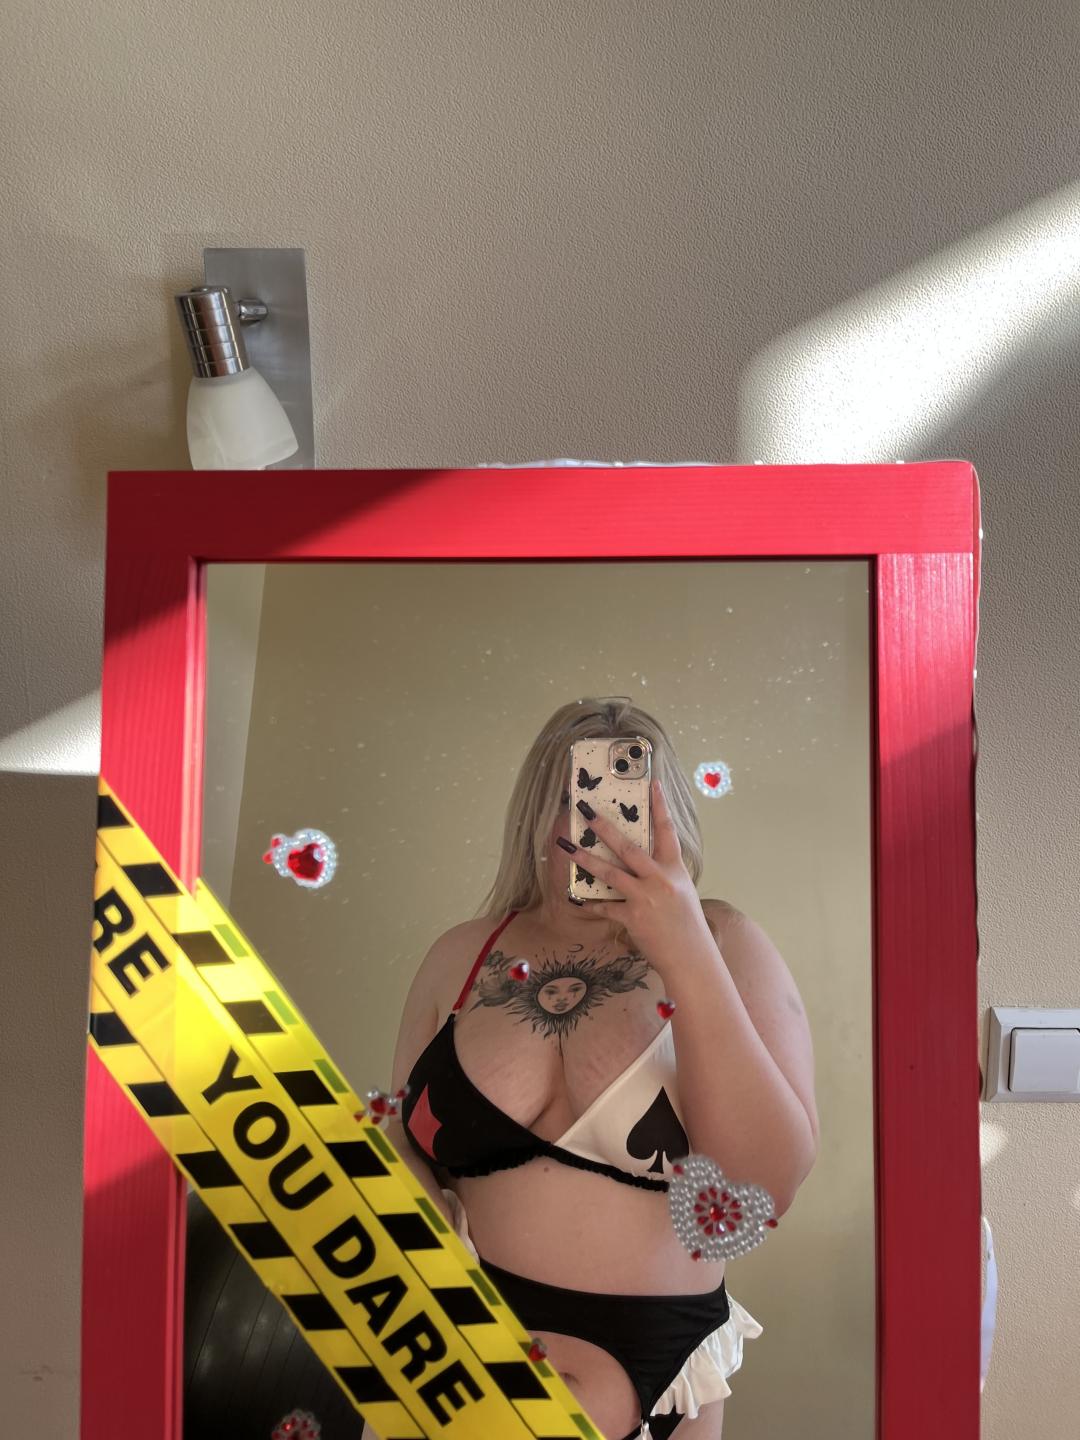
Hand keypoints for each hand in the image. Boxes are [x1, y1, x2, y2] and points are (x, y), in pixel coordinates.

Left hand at [573, 779, 710, 963]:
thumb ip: (663, 875)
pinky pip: (606, 906)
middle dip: (604, 828)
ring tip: (567, 848)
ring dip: (586, 859)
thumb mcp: (681, 892)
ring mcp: (646, 897)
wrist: (691, 957)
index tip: (652, 783)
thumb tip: (641, 863)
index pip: (667, 831)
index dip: (660, 806)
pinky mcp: (633, 917)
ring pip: (610, 873)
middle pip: (628, 847)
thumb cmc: (687, 926)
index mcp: (675, 869)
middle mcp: (660, 879)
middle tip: (586, 812)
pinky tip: (579, 899)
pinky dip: (593, 903)